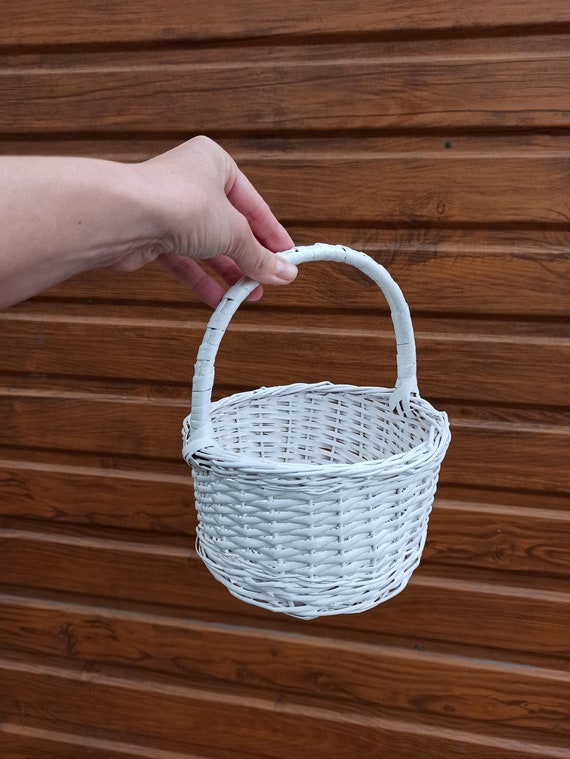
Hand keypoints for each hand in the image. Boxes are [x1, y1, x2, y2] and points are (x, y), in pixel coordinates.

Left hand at [122, 136, 297, 305]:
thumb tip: (285, 274)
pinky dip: (202, 279)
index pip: (253, 204)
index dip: (271, 235)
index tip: (286, 258)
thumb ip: (259, 256)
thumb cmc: (178, 202)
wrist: (126, 216)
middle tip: (268, 280)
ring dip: (228, 271)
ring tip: (248, 294)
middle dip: (249, 257)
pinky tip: (218, 299)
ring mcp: (169, 210)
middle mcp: (190, 182)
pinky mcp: (151, 236)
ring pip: (206, 245)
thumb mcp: (234, 232)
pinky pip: (184, 260)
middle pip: (229, 226)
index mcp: (214, 164)